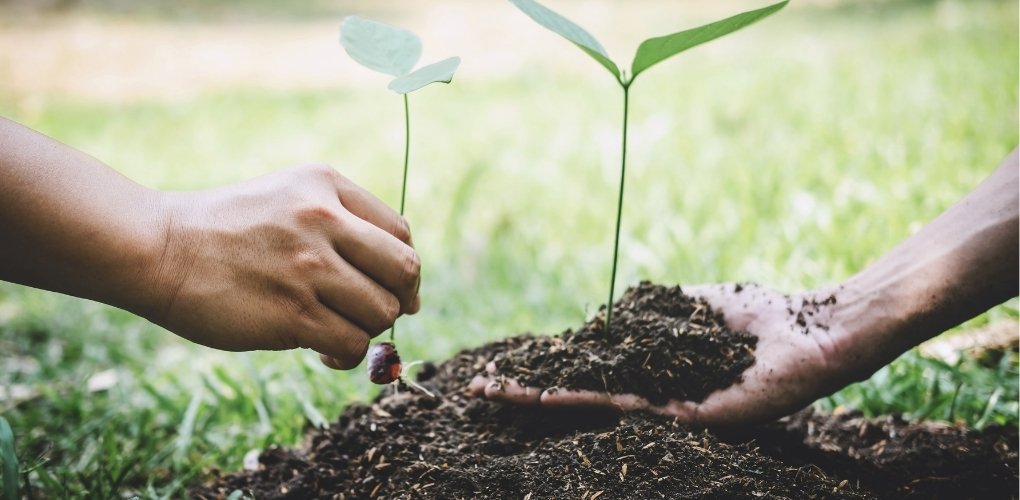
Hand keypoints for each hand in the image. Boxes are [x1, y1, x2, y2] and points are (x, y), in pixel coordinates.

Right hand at [146, 164, 420, 369]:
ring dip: (367, 329)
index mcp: (326, 186)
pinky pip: (352, 343)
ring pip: (382, 312)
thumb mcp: (288, 195)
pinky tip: (322, 350)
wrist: (160, 249)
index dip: (402, 268)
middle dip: (399, 299)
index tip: (390, 288)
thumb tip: (396, 281)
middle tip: (374, 313)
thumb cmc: (225, 230)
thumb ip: (341, 222)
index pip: (400, 233)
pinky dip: (346, 355)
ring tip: (337, 329)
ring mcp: (309, 267)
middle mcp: (324, 220)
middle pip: (404, 270)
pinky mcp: (292, 312)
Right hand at [470, 283, 857, 425]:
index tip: (511, 363)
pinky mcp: (687, 420)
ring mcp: (668, 411)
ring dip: (539, 399)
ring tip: (494, 391)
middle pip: (581, 395)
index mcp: (659, 374)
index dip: (550, 367)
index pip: (592, 372)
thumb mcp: (692, 305)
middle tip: (480, 388)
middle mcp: (657, 396)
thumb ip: (650, 314)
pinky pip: (625, 407)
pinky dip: (581, 398)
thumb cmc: (764, 314)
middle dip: (528, 391)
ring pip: (591, 406)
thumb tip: (602, 320)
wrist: (815, 331)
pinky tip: (545, 392)